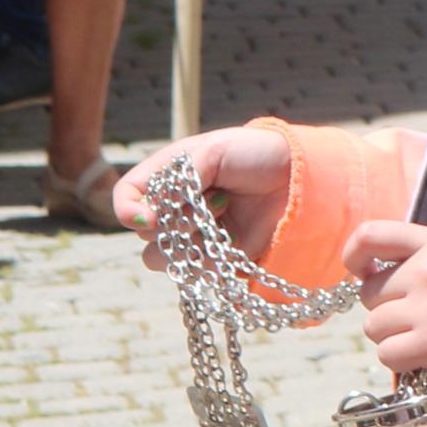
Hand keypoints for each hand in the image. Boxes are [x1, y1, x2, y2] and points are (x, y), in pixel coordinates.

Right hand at [115, 123, 293, 262]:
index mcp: (168, 177)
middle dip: (175, 221)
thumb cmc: (255, 155)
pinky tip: (236, 238)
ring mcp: (196, 235)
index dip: (129, 209)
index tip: (153, 216)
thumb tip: (145, 219)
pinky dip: (211, 259)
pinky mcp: (219, 259)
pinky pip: (197, 273)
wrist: (300, 176)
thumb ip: (172, 181)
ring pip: (164, 258)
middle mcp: (177, 208)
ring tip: (224, 216)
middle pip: (144, 233)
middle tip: (211, 201)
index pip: (126, 196)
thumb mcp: (209, 153)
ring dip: (192, 240)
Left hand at [345, 218, 426, 381]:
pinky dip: (402, 359)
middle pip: (370, 292)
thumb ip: (424, 257)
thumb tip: (374, 270)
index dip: (354, 254)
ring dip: (394, 336)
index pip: (372, 234)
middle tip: (419, 315)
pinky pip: (387, 353)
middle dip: (386, 307)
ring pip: (374, 326)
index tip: (360, 269)